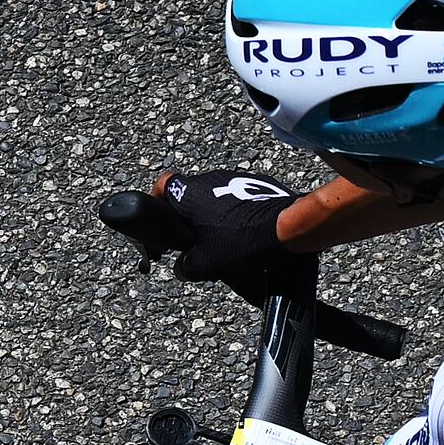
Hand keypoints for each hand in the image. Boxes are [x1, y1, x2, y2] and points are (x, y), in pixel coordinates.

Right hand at [136, 168, 311, 299]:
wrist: (286, 228)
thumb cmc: (242, 241)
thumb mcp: (206, 264)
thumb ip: (186, 266)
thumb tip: (182, 268)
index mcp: (190, 193)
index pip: (163, 186)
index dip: (157, 201)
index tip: (161, 217)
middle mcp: (209, 178)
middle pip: (190, 194)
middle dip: (190, 216)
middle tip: (195, 240)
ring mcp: (235, 176)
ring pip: (215, 195)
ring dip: (215, 215)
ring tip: (224, 240)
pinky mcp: (257, 182)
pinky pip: (238, 196)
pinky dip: (236, 212)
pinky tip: (245, 232)